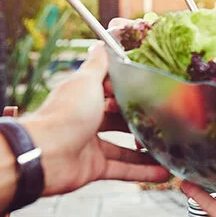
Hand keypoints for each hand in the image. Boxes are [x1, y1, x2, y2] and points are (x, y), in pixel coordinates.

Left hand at [23, 43, 168, 195]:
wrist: (44, 155)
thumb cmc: (64, 114)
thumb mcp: (86, 82)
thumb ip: (98, 65)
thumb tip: (101, 43)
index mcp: (85, 98)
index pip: (112, 92)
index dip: (131, 91)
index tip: (153, 90)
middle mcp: (88, 120)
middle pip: (121, 121)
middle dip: (143, 122)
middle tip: (168, 122)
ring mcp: (91, 145)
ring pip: (125, 147)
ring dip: (147, 150)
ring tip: (171, 149)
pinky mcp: (94, 167)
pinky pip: (123, 169)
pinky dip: (142, 172)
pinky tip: (163, 173)